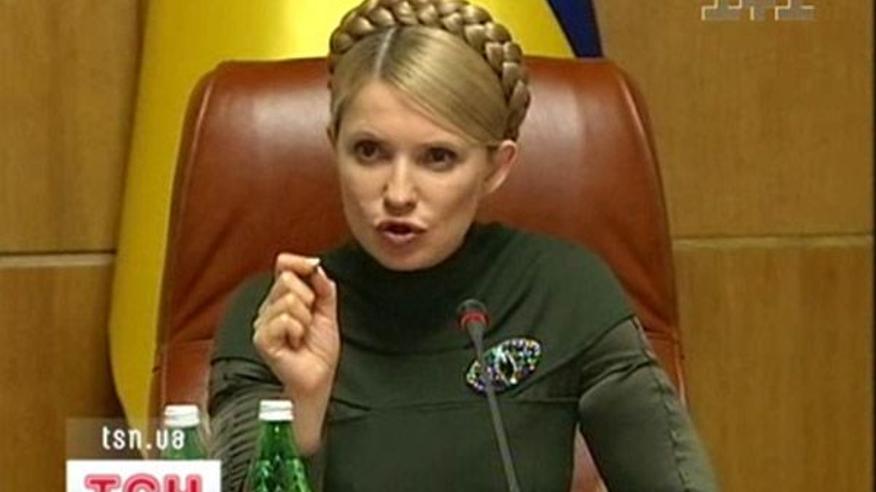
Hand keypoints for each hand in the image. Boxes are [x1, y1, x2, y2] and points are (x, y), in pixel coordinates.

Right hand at [252, 253, 339, 398]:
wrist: (318, 377)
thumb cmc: (319, 350)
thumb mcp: (328, 311)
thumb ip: (323, 286)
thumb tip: (316, 266)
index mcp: (284, 297)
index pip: (284, 266)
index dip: (299, 262)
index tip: (314, 266)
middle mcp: (270, 307)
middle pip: (287, 280)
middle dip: (309, 299)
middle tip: (310, 321)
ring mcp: (264, 322)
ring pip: (288, 300)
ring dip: (305, 319)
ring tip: (302, 334)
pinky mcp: (262, 338)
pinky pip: (284, 320)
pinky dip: (298, 331)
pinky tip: (295, 342)